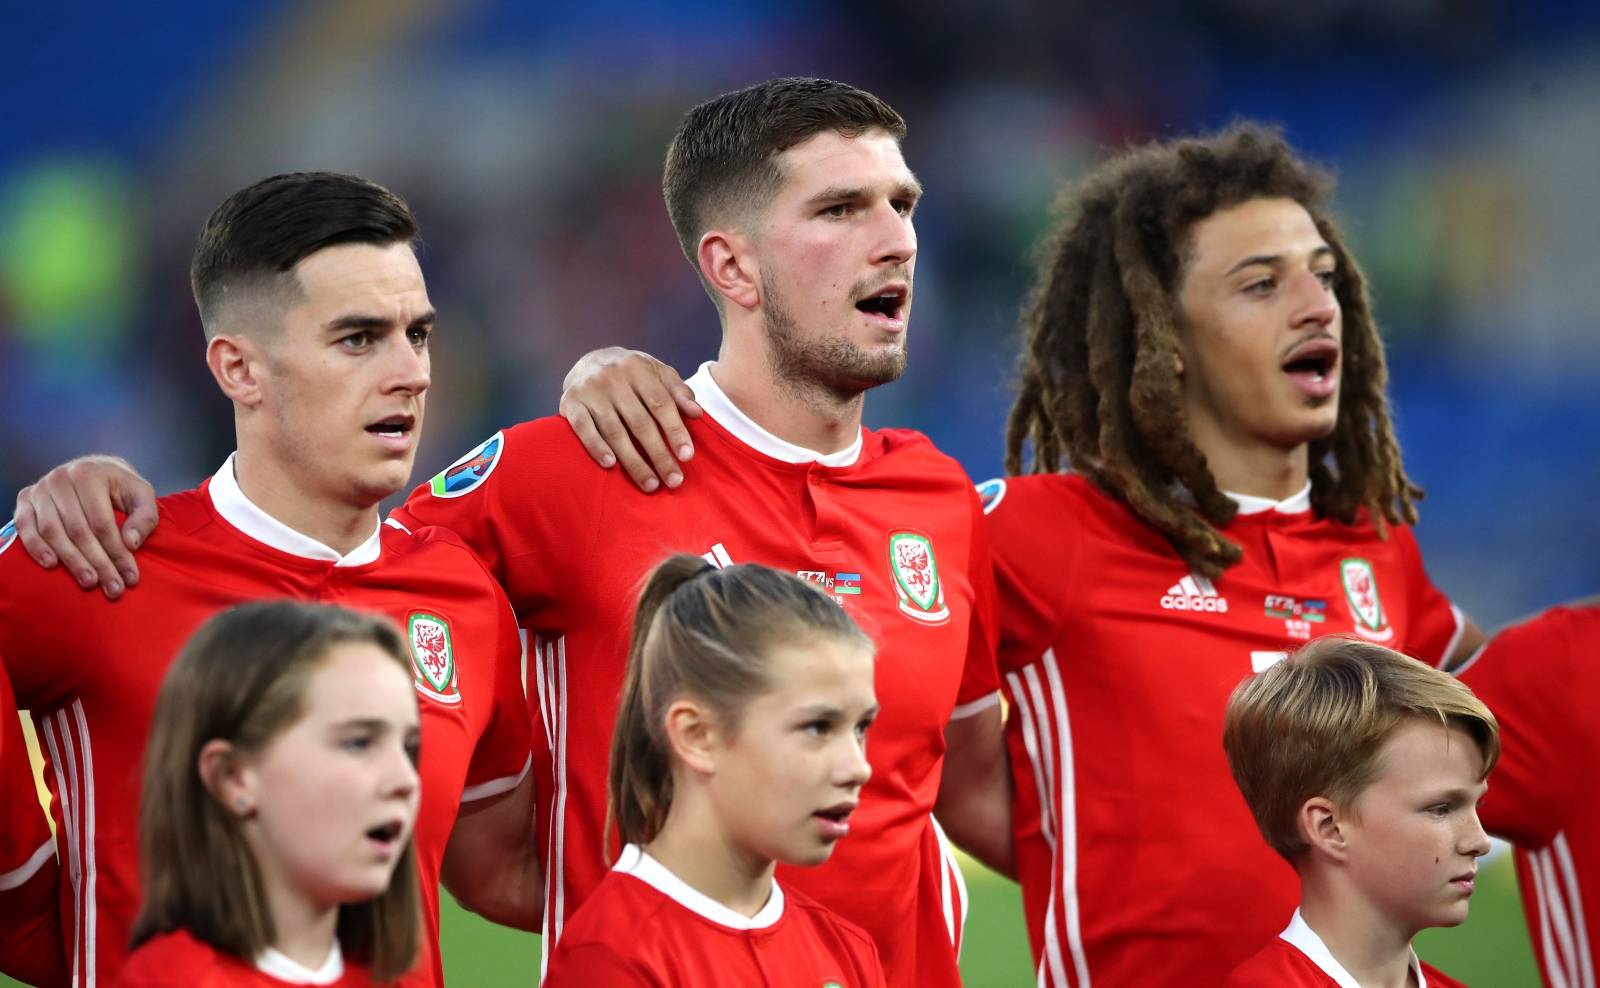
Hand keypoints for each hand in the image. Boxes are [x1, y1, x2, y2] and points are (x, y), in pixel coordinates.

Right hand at [12, 455, 158, 598]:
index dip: (117, 552)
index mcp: (90, 475)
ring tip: (90, 582)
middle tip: (113, 588)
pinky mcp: (25, 499)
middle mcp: (61, 479)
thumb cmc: (119, 486)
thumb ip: (144, 517)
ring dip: (71, 561)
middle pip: (79, 530)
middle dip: (98, 563)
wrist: (92, 469)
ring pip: (53, 532)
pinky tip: (51, 564)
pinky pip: (24, 526)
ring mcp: (40, 489)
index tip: (130, 578)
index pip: (102, 523)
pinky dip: (36, 547)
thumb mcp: (141, 495)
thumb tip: (131, 543)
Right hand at [558, 347, 701, 492]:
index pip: (661, 404)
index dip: (675, 431)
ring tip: (650, 484)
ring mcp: (590, 391)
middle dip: (659, 455)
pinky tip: (610, 465)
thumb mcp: (657, 373)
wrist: (589, 360)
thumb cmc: (632, 374)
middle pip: (640, 423)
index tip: (687, 457)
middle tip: (674, 480)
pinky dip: (596, 447)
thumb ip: (678, 391)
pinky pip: (584, 429)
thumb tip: (697, 413)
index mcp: (639, 369)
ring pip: (614, 431)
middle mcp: (613, 378)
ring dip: (633, 461)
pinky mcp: (570, 403)